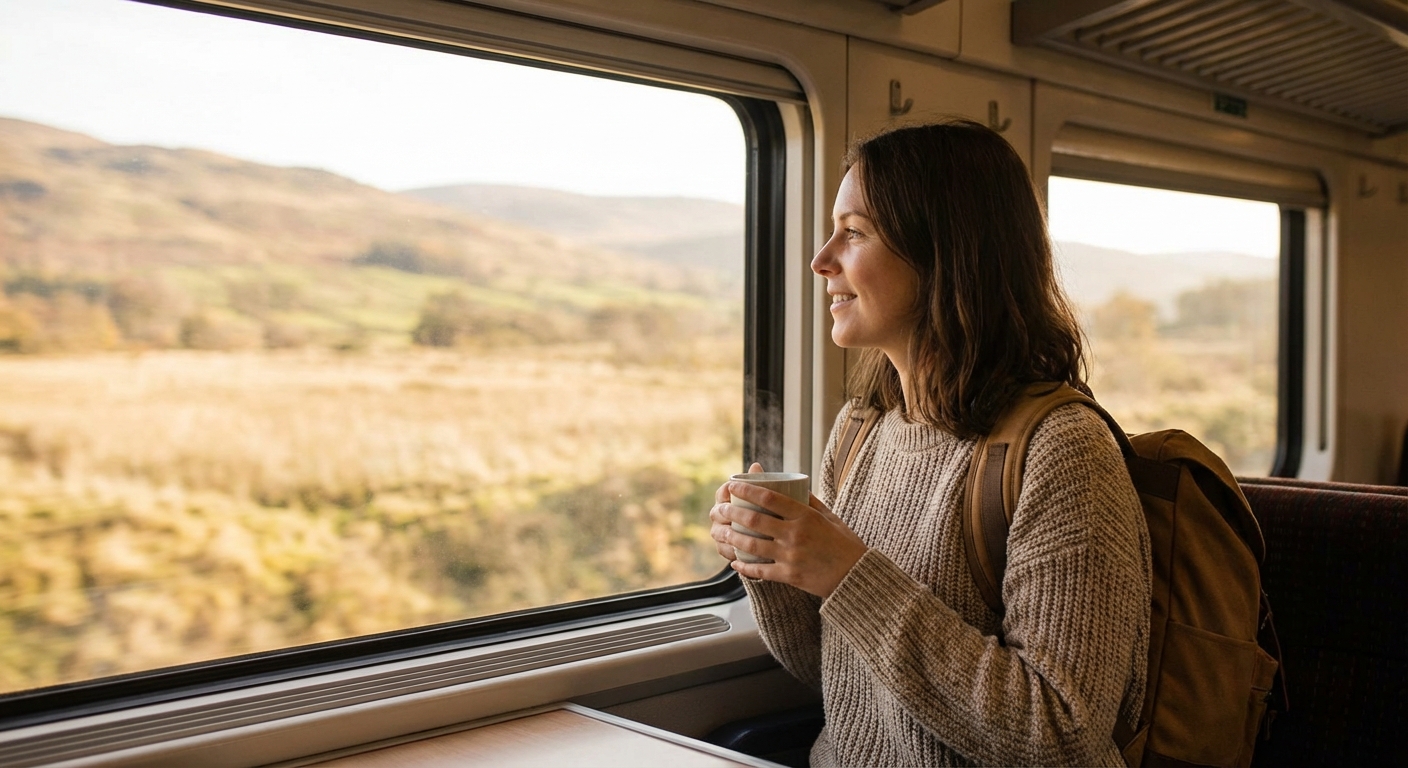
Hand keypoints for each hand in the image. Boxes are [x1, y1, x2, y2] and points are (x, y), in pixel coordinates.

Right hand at [709, 462, 762, 562]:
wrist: (769, 534)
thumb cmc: (767, 509)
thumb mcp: (768, 497)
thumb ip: (761, 482)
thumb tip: (756, 465)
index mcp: (728, 498)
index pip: (722, 493)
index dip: (725, 492)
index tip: (734, 491)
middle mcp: (720, 514)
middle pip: (717, 512)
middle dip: (724, 513)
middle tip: (737, 514)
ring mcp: (721, 532)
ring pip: (718, 532)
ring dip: (725, 534)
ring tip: (737, 535)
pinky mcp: (726, 549)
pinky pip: (724, 550)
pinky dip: (730, 551)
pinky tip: (738, 554)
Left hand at [710, 464, 868, 598]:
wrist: (856, 577)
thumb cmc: (845, 544)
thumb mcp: (830, 517)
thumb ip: (810, 502)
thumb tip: (793, 487)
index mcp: (805, 515)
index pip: (769, 497)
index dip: (747, 490)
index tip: (733, 485)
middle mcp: (796, 534)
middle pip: (754, 520)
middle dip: (731, 512)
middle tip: (720, 509)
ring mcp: (791, 556)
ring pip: (752, 545)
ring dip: (732, 537)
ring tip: (721, 531)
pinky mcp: (789, 576)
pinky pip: (760, 571)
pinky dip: (745, 566)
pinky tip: (735, 561)